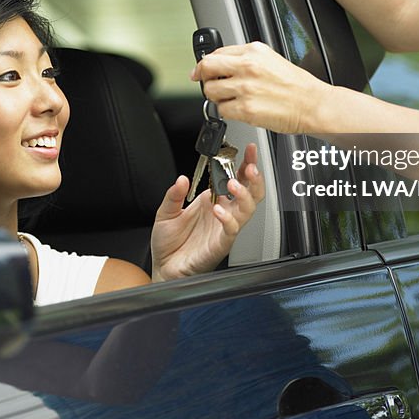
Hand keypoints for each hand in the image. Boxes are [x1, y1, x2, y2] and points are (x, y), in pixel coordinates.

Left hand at [150, 143, 263, 281]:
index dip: (246, 164)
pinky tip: (219, 210)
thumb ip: (174, 194)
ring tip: (232, 185)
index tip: (248, 150)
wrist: (164, 268)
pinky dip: (228, 218)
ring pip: (247, 210)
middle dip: (254, 178)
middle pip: (251, 193)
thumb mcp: (166, 212)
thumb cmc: (169, 244)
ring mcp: (224, 229)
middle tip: (250, 166)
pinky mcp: (221, 244)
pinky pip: (232, 230)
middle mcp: (223, 213)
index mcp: (213, 201)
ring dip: (244, 195)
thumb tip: (182, 178)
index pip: (236, 179)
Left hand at [191, 42, 328, 133]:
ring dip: (216, 97)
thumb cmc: (296, 86)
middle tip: (208, 83)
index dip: (206, 64)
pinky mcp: (246, 109)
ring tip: (230, 99)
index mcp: (254, 52)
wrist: (312, 105)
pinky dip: (227, 112)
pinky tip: (239, 109)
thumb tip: (221, 64)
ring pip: (211, 91)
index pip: (216, 53)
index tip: (201, 70)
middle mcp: (247, 67)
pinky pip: (222, 110)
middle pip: (207, 68)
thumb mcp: (271, 60)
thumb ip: (245, 59)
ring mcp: (245, 88)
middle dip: (203, 77)